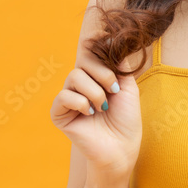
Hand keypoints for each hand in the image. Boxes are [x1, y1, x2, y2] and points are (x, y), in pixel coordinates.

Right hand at [49, 40, 142, 178]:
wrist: (122, 148)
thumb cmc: (127, 120)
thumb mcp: (128, 85)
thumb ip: (117, 63)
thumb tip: (110, 39)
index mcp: (94, 78)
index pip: (91, 54)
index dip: (103, 59)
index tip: (118, 77)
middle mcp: (79, 86)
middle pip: (83, 61)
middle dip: (103, 74)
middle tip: (114, 91)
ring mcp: (68, 99)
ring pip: (74, 76)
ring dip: (94, 91)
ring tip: (103, 107)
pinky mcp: (59, 114)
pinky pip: (63, 96)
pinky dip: (80, 102)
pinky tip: (90, 113)